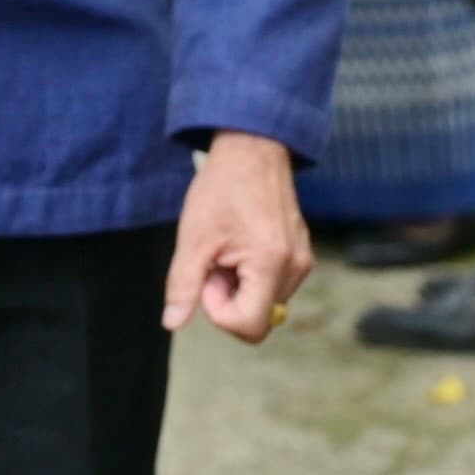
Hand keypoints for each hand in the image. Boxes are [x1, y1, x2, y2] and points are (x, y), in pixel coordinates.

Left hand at [162, 132, 311, 341]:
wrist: (252, 148)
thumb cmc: (223, 186)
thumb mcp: (193, 237)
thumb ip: (184, 285)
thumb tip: (173, 323)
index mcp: (271, 263)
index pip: (250, 326)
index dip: (219, 312)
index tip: (208, 278)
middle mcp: (295, 267)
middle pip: (257, 317)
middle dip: (228, 298)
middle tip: (215, 261)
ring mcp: (302, 261)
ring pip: (265, 303)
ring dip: (240, 287)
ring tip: (228, 249)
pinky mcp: (301, 254)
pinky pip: (273, 286)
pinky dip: (252, 277)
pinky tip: (241, 246)